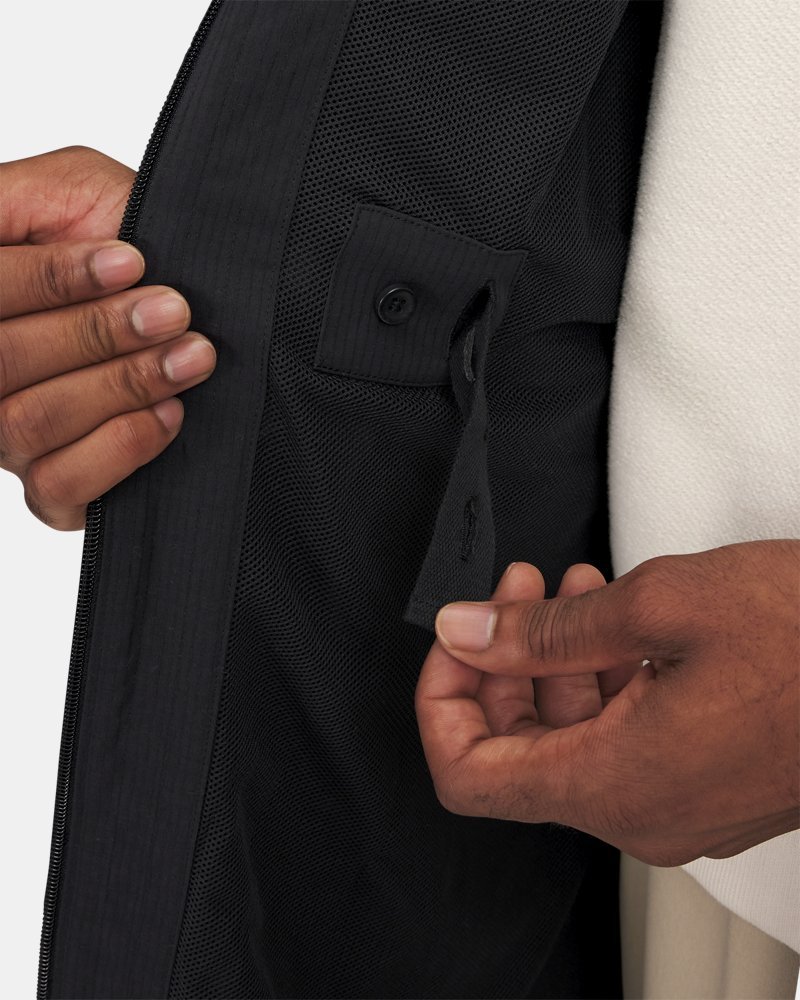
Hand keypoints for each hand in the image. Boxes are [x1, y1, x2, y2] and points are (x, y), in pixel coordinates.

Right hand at [0, 145, 216, 528]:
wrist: (205, 309)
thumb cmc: (135, 244)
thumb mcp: (76, 189)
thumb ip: (16, 198)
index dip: (51, 281)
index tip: (131, 262)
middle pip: (0, 361)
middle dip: (96, 333)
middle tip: (172, 311)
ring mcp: (6, 435)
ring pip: (27, 422)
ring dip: (121, 385)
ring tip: (189, 356)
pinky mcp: (51, 489)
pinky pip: (56, 487)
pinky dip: (119, 448)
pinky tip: (169, 413)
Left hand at [415, 539, 799, 865]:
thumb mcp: (658, 605)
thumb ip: (541, 631)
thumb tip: (462, 632)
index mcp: (614, 783)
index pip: (468, 777)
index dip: (442, 703)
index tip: (456, 640)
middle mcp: (638, 814)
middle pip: (517, 755)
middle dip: (502, 663)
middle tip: (514, 591)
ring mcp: (675, 806)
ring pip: (570, 742)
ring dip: (554, 661)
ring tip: (566, 590)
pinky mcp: (704, 786)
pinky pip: (621, 743)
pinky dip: (601, 680)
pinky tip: (611, 622)